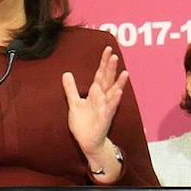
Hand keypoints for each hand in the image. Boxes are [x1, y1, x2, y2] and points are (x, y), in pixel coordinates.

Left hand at [62, 46, 127, 171]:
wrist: (87, 141)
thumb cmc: (83, 123)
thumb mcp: (74, 103)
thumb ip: (71, 88)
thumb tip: (66, 73)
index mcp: (95, 93)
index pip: (100, 74)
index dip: (103, 62)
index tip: (108, 49)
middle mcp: (102, 98)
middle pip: (107, 80)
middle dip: (111, 68)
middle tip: (114, 55)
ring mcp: (105, 108)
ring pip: (113, 93)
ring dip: (119, 83)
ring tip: (124, 72)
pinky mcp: (105, 118)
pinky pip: (110, 108)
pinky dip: (114, 100)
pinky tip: (118, 92)